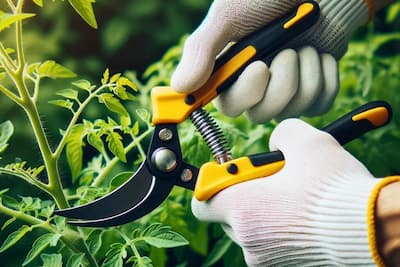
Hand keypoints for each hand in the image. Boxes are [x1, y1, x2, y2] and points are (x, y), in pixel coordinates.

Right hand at [171, 0, 370, 121]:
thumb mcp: (229, 15)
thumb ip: (202, 50)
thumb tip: (180, 86)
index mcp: (230, 72)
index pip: (228, 104)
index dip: (242, 94)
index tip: (258, 69)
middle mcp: (255, 86)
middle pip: (261, 114)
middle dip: (280, 82)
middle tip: (286, 51)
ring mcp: (285, 90)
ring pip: (293, 110)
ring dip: (304, 72)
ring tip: (304, 47)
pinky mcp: (312, 91)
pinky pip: (319, 103)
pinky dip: (324, 76)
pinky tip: (319, 56)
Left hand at [192, 119, 382, 265]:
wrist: (371, 230)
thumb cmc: (335, 190)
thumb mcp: (307, 143)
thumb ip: (280, 134)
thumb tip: (276, 142)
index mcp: (244, 208)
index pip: (202, 201)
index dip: (211, 183)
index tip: (228, 172)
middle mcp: (249, 238)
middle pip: (228, 212)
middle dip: (244, 193)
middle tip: (271, 179)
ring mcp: (266, 257)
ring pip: (250, 226)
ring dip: (263, 210)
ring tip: (293, 196)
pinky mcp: (284, 265)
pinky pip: (269, 241)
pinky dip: (278, 226)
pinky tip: (301, 214)